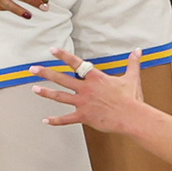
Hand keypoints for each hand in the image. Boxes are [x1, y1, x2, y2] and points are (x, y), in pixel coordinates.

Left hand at [33, 48, 147, 133]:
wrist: (131, 117)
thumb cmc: (131, 98)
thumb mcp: (132, 78)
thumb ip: (132, 63)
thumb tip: (138, 50)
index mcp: (95, 78)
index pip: (76, 63)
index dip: (63, 55)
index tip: (51, 50)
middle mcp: (86, 88)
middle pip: (62, 78)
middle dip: (46, 73)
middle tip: (33, 69)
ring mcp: (83, 102)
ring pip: (60, 96)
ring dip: (46, 93)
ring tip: (34, 89)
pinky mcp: (84, 116)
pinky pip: (66, 119)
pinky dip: (55, 121)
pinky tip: (45, 120)